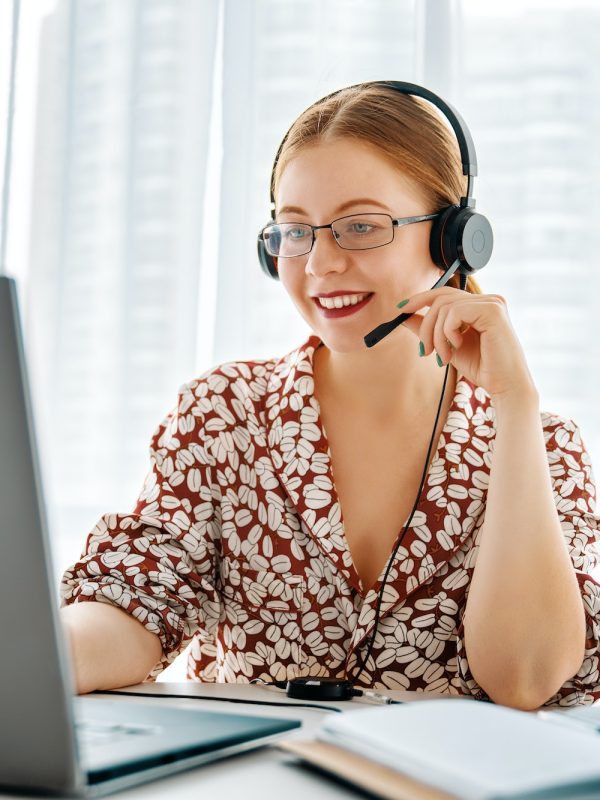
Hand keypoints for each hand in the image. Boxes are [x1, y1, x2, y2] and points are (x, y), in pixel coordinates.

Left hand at [397, 288, 537, 404]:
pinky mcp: (493, 310)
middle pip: (440, 298)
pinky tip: (458, 346)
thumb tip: (404, 315)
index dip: (420, 299)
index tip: (401, 310)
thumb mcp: (447, 345)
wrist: (504, 385)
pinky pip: (455, 312)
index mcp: (479, 305)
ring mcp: (492, 303)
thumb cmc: (482, 367)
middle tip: (425, 351)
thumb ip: (429, 329)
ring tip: (443, 356)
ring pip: (444, 306)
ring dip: (436, 335)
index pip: (444, 293)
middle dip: (426, 325)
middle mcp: (488, 300)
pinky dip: (448, 332)